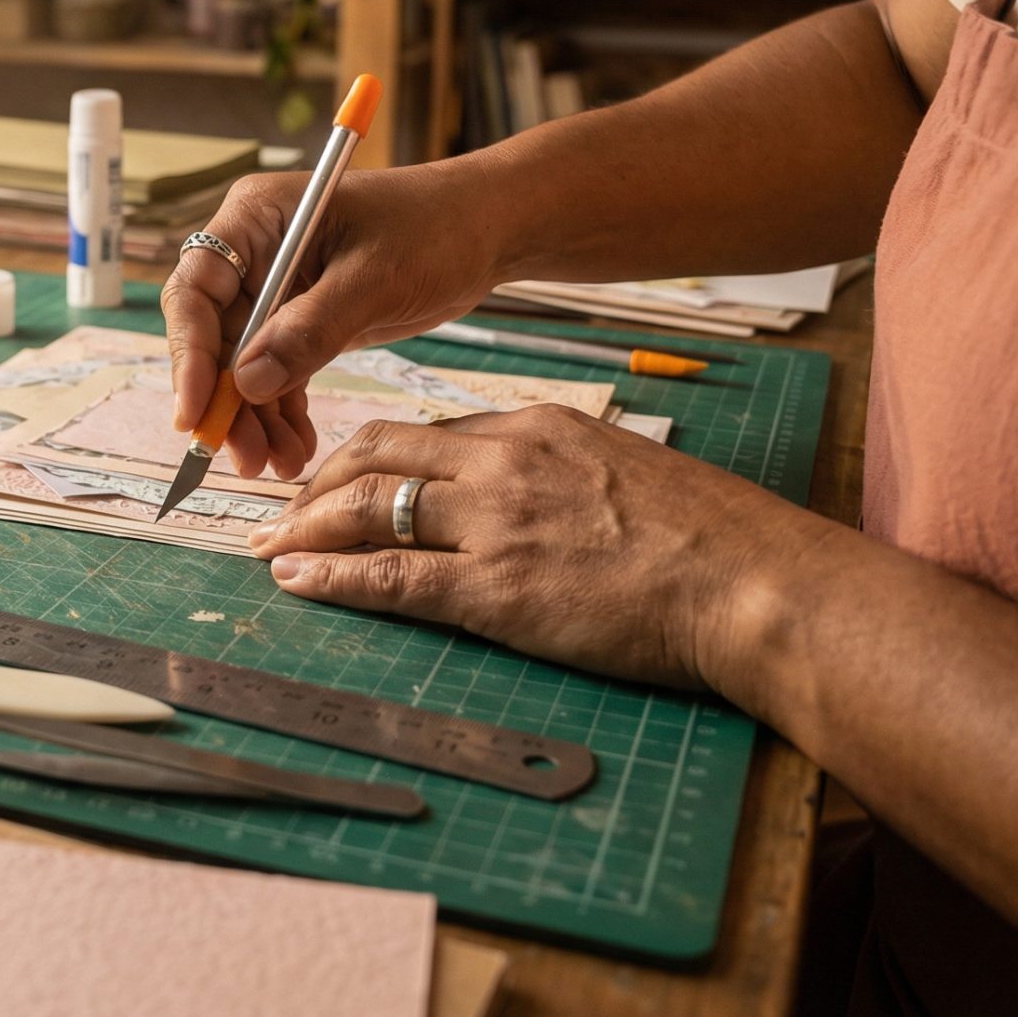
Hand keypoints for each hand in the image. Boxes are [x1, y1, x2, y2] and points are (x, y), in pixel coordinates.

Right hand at [163, 164, 501, 477]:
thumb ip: (311, 328)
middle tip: (243, 456)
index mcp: (256, 218)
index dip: (189, 353)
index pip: (196, 289)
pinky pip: (277, 374)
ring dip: (255, 418)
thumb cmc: (434, 229)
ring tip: (279, 464)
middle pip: (212, 336)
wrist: (484, 231)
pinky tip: (297, 447)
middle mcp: (254, 253)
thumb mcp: (375, 278)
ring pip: (243, 365)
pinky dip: (284, 412)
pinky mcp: (301, 321)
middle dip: (225, 400)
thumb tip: (248, 382)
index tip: (195, 412)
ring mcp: (275, 289)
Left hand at [246, 404, 838, 690]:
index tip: (335, 477)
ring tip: (266, 542)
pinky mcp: (495, 586)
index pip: (426, 431)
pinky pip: (388, 577)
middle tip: (280, 505)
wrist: (751, 582)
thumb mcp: (625, 475)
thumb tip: (533, 496)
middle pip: (377, 455)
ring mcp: (495, 523)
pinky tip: (294, 578)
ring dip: (304, 526)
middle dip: (316, 481)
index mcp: (536, 430)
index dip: (366, 456)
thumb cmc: (709, 541)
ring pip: (368, 509)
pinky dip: (331, 576)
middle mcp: (504, 462)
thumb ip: (563, 474)